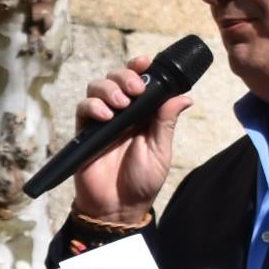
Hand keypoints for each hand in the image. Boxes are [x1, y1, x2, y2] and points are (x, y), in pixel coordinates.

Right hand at [71, 52, 194, 222]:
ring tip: (120, 104)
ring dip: (109, 88)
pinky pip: (83, 108)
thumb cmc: (142, 181)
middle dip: (125, 76)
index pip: (140, 80)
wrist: (118, 206)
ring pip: (97, 87)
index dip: (141, 66)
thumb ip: (166, 122)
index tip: (146, 62)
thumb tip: (184, 96)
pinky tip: (106, 116)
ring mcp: (102, 121)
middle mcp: (122, 112)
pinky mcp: (85, 132)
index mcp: (143, 113)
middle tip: (135, 90)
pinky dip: (93, 106)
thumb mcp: (160, 150)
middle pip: (116, 77)